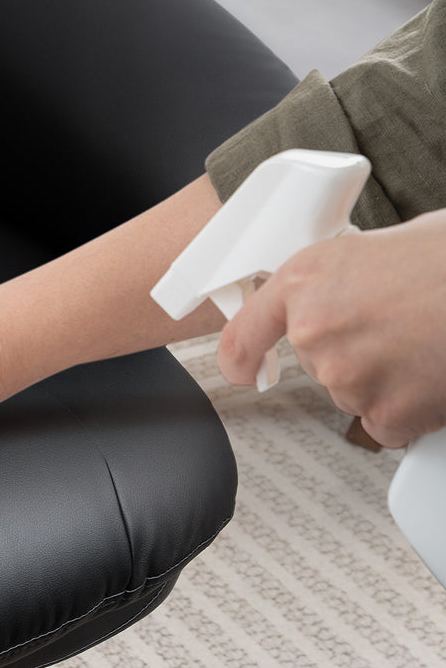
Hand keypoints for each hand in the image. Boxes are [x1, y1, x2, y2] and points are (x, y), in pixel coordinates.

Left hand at [217, 209, 445, 447]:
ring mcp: (347, 375)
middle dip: (356, 351)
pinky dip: (411, 408)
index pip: (245, 334)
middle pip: (317, 363)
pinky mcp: (386, 411)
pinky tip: (433, 373)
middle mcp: (315, 330)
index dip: (242, 357)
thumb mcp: (381, 245)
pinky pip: (387, 422)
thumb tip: (338, 295)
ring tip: (426, 340)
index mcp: (305, 280)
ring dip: (387, 378)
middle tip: (401, 323)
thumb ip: (342, 279)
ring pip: (354, 393)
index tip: (243, 369)